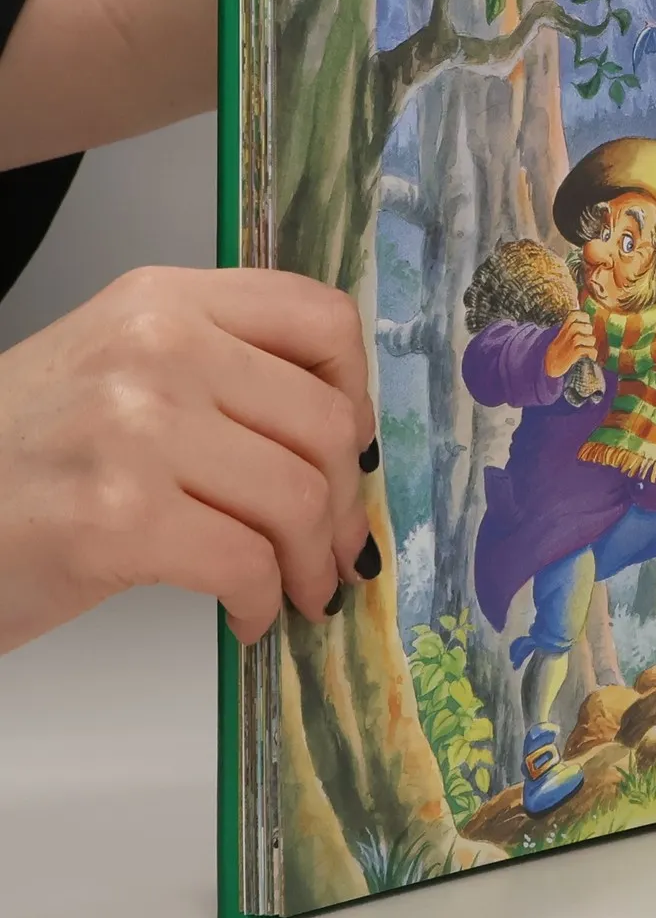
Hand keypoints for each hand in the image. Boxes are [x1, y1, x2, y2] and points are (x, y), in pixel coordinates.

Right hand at [0, 267, 376, 654]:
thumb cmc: (18, 454)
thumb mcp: (115, 366)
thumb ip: (220, 367)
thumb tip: (342, 433)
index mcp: (163, 301)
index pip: (320, 318)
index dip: (358, 392)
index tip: (351, 448)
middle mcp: (156, 348)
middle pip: (323, 420)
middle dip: (343, 500)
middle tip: (336, 546)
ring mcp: (136, 430)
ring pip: (296, 496)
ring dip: (313, 560)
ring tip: (303, 588)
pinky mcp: (118, 519)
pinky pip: (245, 563)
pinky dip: (263, 601)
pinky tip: (249, 616)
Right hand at [543, 310, 598, 379]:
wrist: (551, 368)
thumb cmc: (560, 353)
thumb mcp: (562, 339)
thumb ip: (572, 330)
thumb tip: (587, 324)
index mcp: (564, 330)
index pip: (572, 315)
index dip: (582, 316)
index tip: (586, 321)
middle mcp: (566, 337)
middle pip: (578, 326)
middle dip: (588, 329)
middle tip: (588, 337)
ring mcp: (569, 346)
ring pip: (585, 337)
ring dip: (590, 342)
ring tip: (589, 348)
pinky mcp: (573, 356)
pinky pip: (588, 350)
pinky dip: (592, 353)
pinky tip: (590, 356)